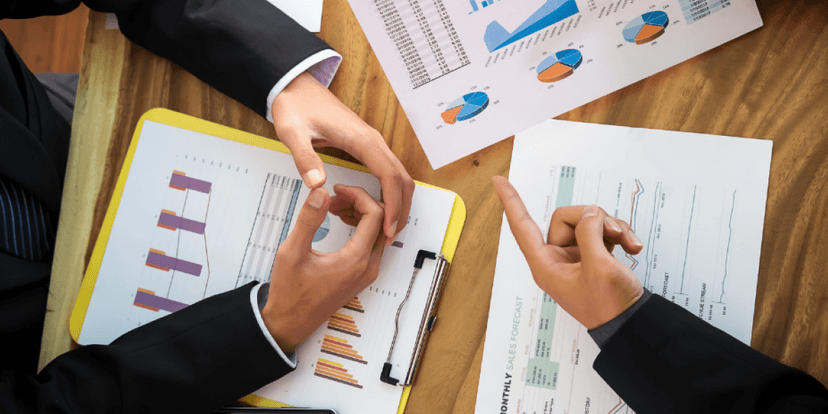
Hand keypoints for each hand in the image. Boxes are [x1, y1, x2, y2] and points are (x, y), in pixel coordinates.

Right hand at [261, 185, 385, 353]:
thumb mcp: (292, 252)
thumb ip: (308, 220)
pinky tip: (340, 221)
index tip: (338, 190)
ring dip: (361, 214)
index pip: (375, 214)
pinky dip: (361, 227)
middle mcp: (368, 267)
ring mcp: (367, 272)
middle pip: (382, 221)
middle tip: (335, 197)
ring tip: (334, 208)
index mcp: (356, 260)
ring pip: (379, 232)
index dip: (358, 195)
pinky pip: (372, 243)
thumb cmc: (290, 293)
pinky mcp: (362, 274)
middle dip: (361, 202)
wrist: (290, 323)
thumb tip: (321, 192)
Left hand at [271, 72, 413, 242]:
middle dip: (401, 209)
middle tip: (390, 236)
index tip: (388, 228)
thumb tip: (318, 184)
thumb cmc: (296, 106)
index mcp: (361, 140)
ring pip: (398, 176)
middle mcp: (373, 141)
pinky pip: (387, 172)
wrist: (295, 87)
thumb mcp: (293, 133)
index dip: (393, 205)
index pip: (389, 176)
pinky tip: (377, 209)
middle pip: (402, 179)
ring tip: (386, 228)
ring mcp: (372, 144)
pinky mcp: (367, 147)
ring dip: (398, 202)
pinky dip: (389, 193)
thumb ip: (305, 158)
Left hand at [493, 176, 644, 329]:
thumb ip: (589, 233)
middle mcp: (557, 258)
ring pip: (587, 221)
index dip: (511, 202)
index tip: (499, 181)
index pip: (522, 227)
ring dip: (611, 226)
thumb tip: (590, 214)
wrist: (631, 323)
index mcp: (546, 265)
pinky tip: (632, 247)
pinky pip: (601, 230)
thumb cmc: (610, 305)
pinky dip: (618, 234)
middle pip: (566, 217)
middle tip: (613, 232)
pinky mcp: (593, 255)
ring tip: (627, 242)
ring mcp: (576, 256)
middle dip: (593, 218)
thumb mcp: (599, 267)